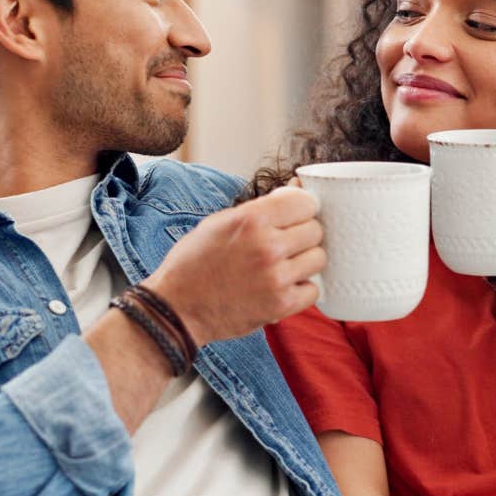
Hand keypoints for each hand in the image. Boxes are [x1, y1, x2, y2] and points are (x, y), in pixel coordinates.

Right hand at [144, 186, 324, 346]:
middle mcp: (268, 246)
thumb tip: (299, 187)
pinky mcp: (280, 305)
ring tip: (282, 266)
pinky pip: (313, 290)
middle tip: (283, 245)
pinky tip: (281, 286)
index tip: (292, 218)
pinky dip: (301, 289)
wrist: (176, 308)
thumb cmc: (195, 261)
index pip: (305, 203)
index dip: (300, 209)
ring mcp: (276, 277)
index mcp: (252, 219)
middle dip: (302, 235)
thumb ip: (263, 205)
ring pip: (318, 258)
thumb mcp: (222, 221)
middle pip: (315, 230)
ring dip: (304, 261)